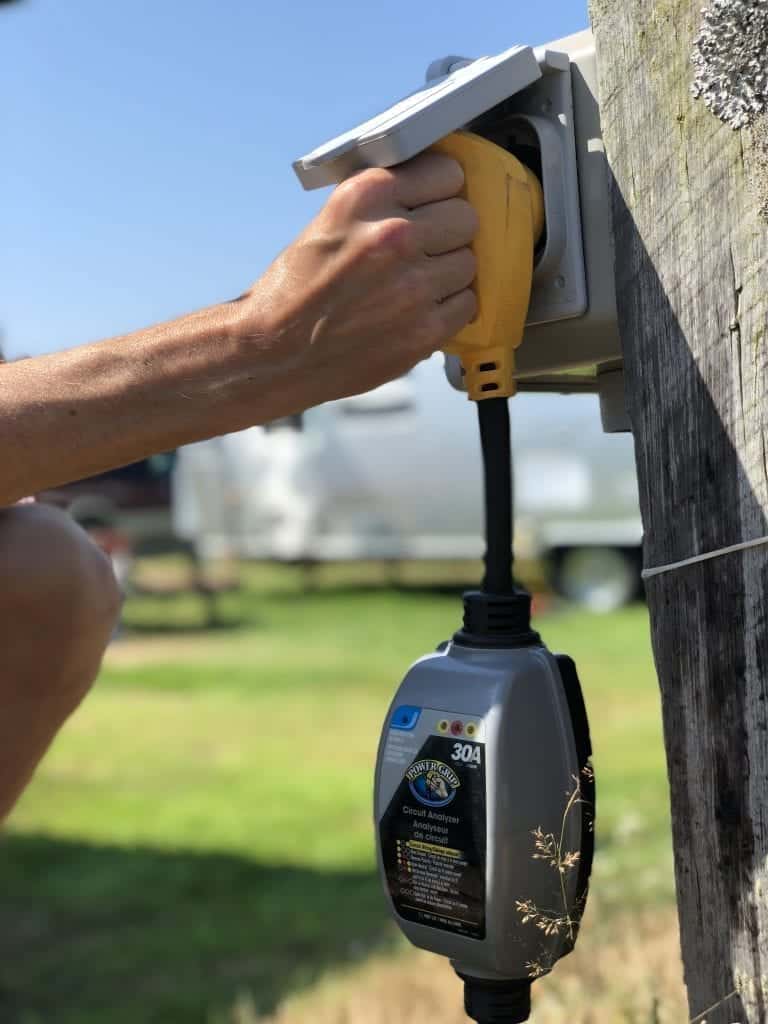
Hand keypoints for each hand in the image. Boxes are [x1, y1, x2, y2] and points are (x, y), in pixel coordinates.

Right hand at [237, 151, 477, 407]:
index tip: (433, 205)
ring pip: (468, 262)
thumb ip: (384, 203)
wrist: (276, 353)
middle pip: (465, 217)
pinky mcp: (424, 329)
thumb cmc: (297, 290)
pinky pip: (467, 305)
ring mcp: (413, 285)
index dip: (441, 192)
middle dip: (448, 232)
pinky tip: (420, 310)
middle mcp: (393, 235)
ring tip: (416, 283)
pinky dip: (449, 308)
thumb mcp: (331, 221)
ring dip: (449, 272)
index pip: (447, 173)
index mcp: (367, 197)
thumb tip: (433, 192)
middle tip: (426, 249)